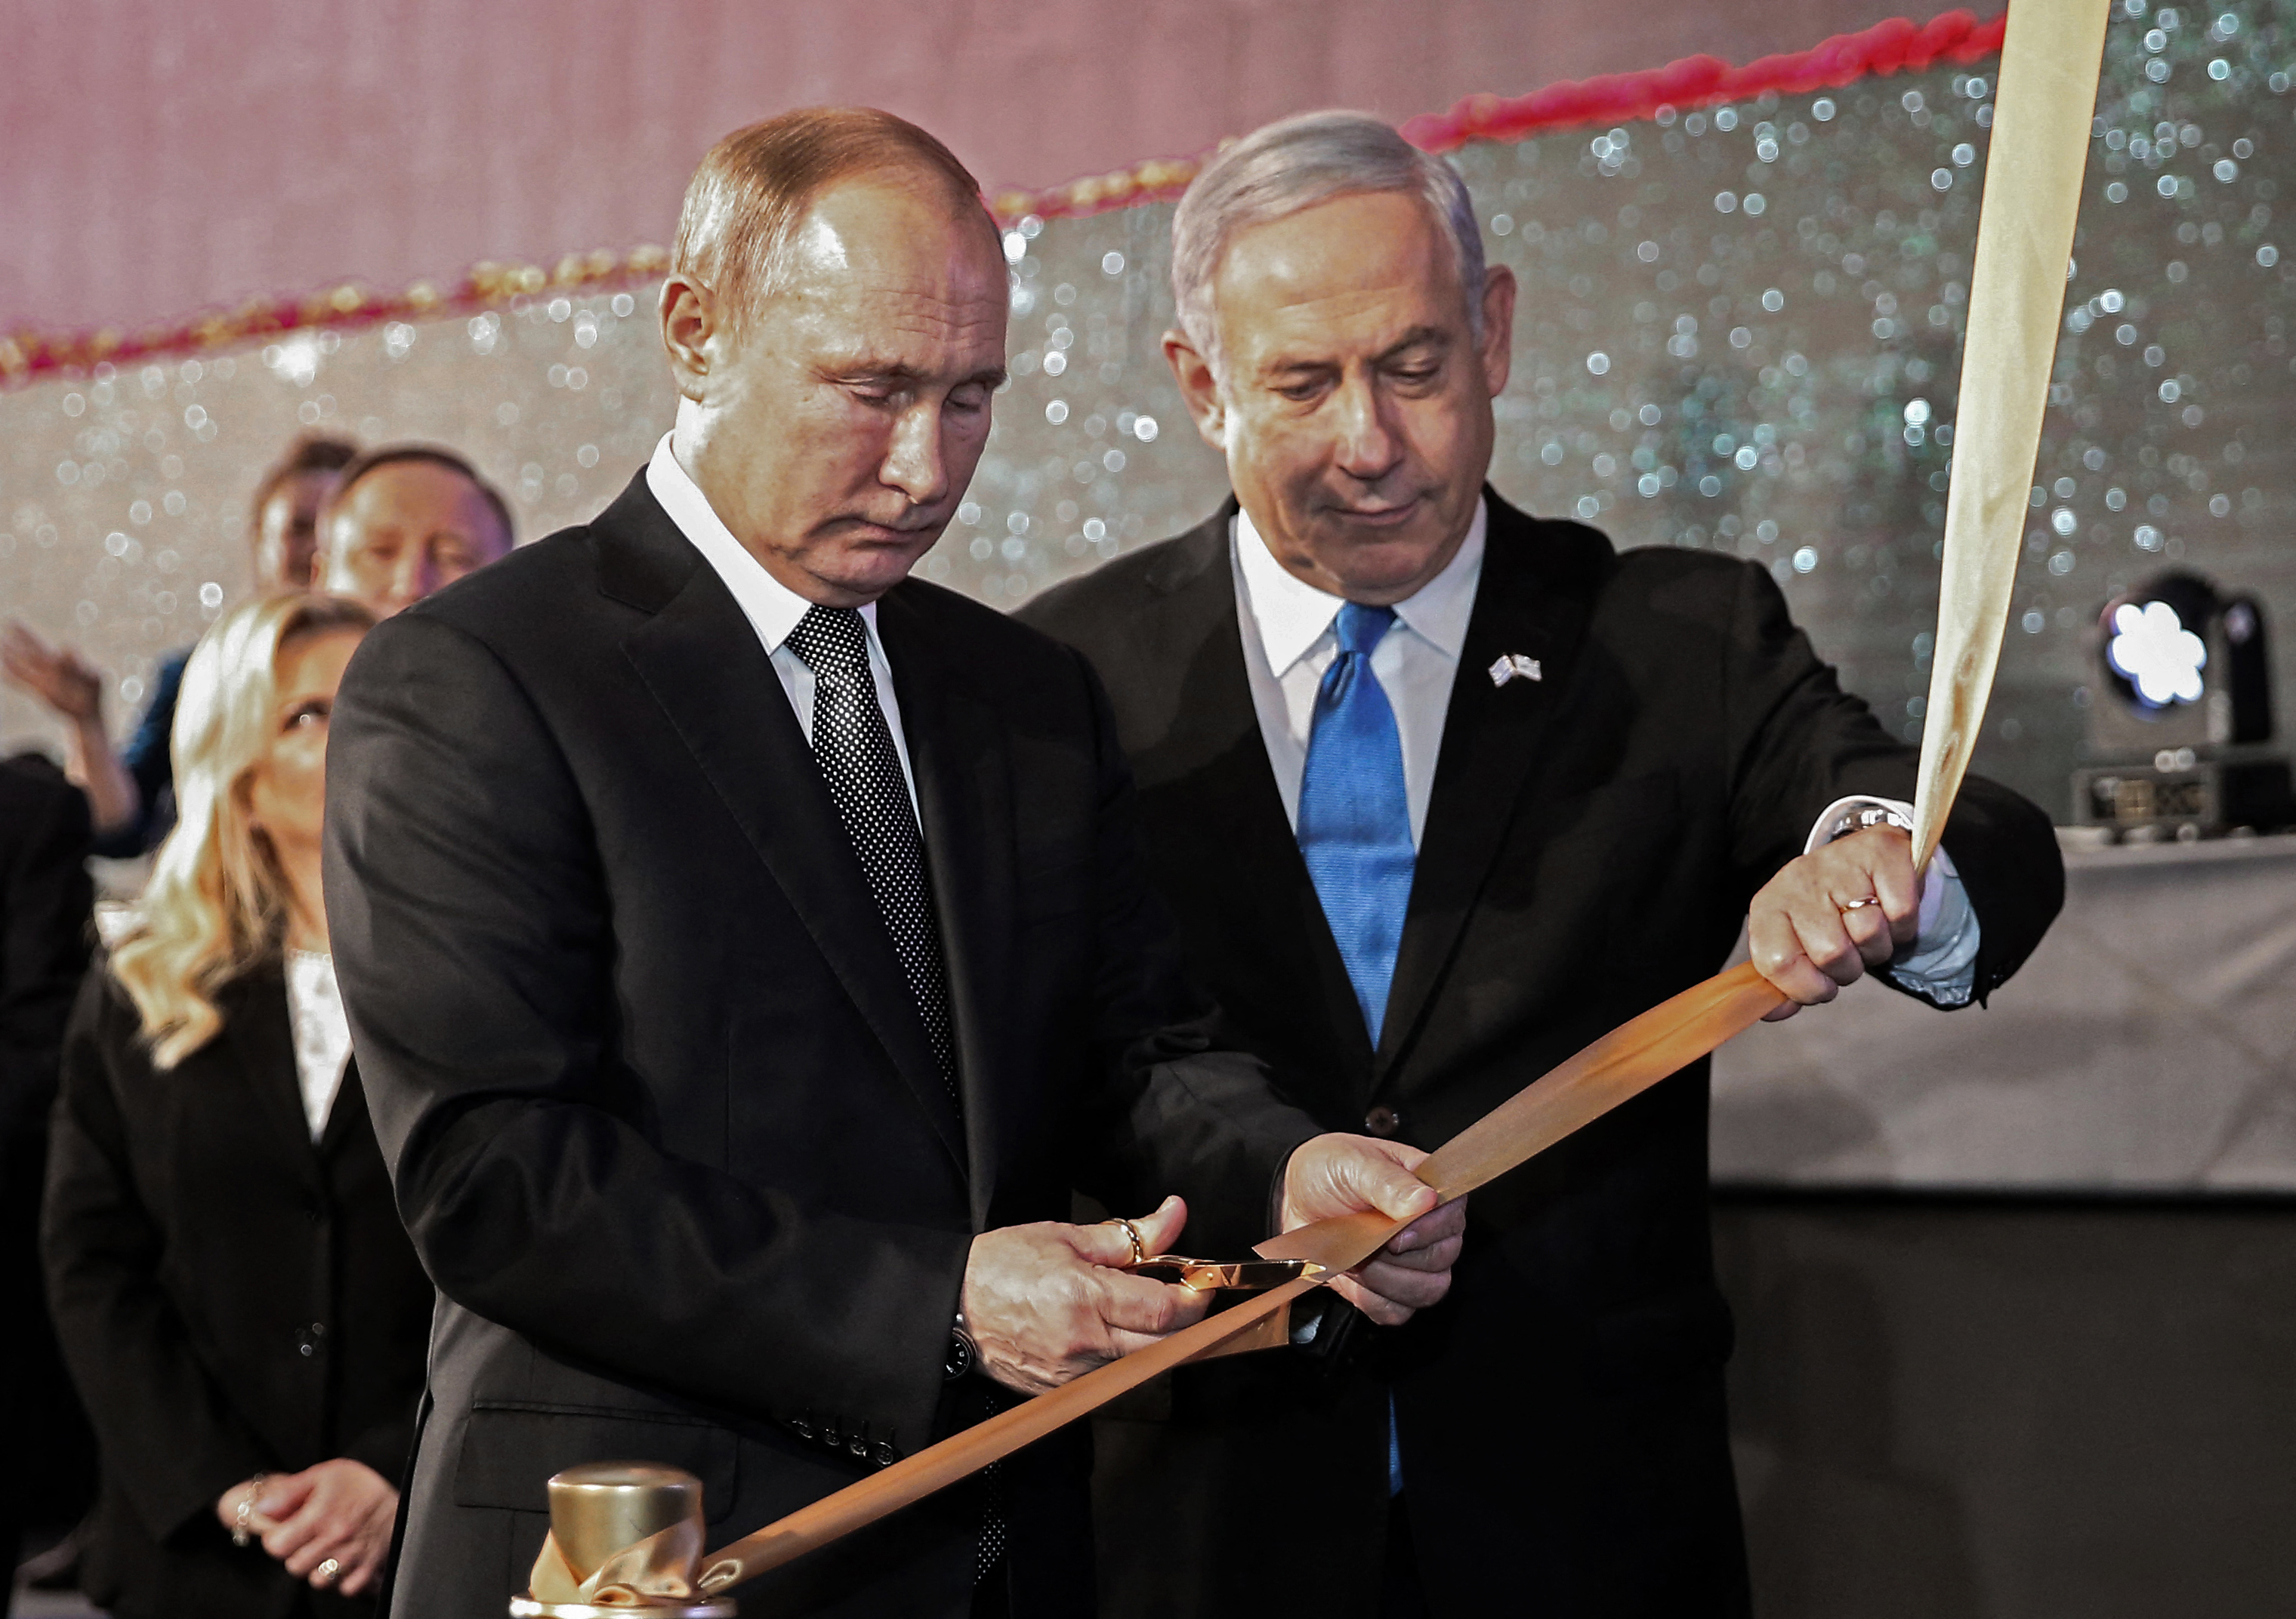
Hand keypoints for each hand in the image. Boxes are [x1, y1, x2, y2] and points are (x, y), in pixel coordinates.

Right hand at [1, 621, 104, 722]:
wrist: (90, 710)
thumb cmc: (95, 690)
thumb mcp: (95, 676)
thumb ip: (81, 663)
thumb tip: (68, 646)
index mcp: (62, 659)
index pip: (42, 644)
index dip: (29, 635)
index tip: (17, 625)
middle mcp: (50, 667)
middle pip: (33, 649)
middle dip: (23, 636)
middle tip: (12, 620)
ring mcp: (44, 679)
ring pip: (25, 665)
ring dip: (13, 656)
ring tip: (2, 644)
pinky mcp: (41, 691)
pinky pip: (22, 683)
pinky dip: (13, 678)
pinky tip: (3, 671)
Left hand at [246, 1458, 397, 1595]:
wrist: (408, 1495)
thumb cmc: (361, 1484)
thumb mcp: (324, 1474)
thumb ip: (290, 1491)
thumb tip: (261, 1509)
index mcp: (321, 1514)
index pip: (276, 1546)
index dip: (277, 1539)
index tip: (287, 1531)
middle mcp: (336, 1538)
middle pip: (294, 1567)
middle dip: (297, 1554)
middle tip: (309, 1539)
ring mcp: (354, 1556)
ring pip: (317, 1581)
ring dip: (319, 1569)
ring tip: (328, 1550)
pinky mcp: (370, 1569)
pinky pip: (345, 1588)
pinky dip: (343, 1580)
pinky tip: (346, 1562)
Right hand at [960, 1195, 1210, 1395]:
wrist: (952, 1306)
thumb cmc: (1004, 1264)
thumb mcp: (1067, 1236)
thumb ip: (1129, 1234)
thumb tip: (1175, 1215)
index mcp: (1085, 1297)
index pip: (1165, 1311)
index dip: (1195, 1296)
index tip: (1200, 1280)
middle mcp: (1084, 1343)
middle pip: (1166, 1345)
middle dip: (1185, 1320)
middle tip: (1181, 1293)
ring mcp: (1075, 1375)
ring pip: (1142, 1363)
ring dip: (1155, 1337)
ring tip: (1138, 1306)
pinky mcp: (1065, 1392)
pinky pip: (1114, 1376)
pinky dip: (1126, 1354)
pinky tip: (1112, 1330)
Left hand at [1279, 1134, 1464, 1326]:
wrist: (1294, 1200)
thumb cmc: (1327, 1171)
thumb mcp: (1351, 1164)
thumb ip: (1388, 1182)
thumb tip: (1426, 1200)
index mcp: (1428, 1188)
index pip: (1453, 1215)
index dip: (1430, 1230)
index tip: (1396, 1233)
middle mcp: (1430, 1227)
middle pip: (1443, 1258)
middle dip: (1398, 1256)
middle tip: (1364, 1239)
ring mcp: (1414, 1262)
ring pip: (1426, 1290)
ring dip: (1384, 1279)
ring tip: (1355, 1255)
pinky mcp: (1391, 1290)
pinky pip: (1398, 1311)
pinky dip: (1372, 1299)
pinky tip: (1353, 1277)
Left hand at [1749, 824, 1921, 1020]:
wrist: (1861, 859)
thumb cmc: (1826, 911)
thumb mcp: (1795, 942)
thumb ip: (1784, 981)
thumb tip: (1773, 1011)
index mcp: (1769, 907)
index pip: (1776, 964)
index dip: (1805, 989)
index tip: (1822, 986)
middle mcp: (1798, 880)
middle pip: (1830, 953)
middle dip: (1849, 969)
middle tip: (1851, 953)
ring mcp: (1840, 864)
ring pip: (1869, 933)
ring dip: (1877, 947)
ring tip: (1868, 931)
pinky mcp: (1882, 854)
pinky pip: (1901, 914)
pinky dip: (1904, 926)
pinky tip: (1890, 911)